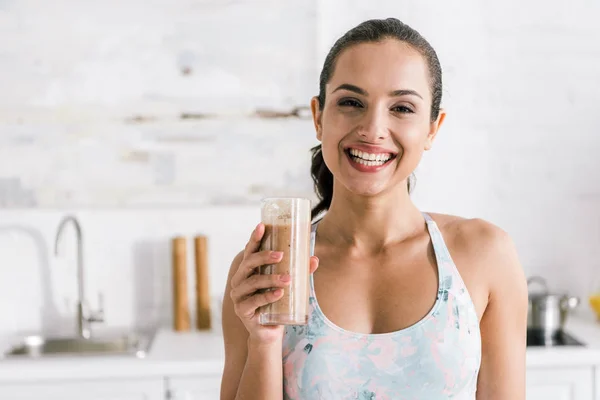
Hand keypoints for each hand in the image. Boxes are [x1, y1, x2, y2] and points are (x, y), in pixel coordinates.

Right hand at [229, 223, 318, 344]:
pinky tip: (279, 293)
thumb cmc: (277, 303)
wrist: (269, 331)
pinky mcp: (242, 311)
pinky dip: (267, 296)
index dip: (254, 238)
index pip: (250, 251)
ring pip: (253, 282)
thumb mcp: (288, 285)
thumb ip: (299, 272)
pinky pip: (254, 301)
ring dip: (271, 278)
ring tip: (288, 278)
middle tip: (281, 255)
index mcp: (248, 270)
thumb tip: (314, 259)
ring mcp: (238, 296)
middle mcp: (239, 280)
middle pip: (248, 263)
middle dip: (264, 256)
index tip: (262, 225)